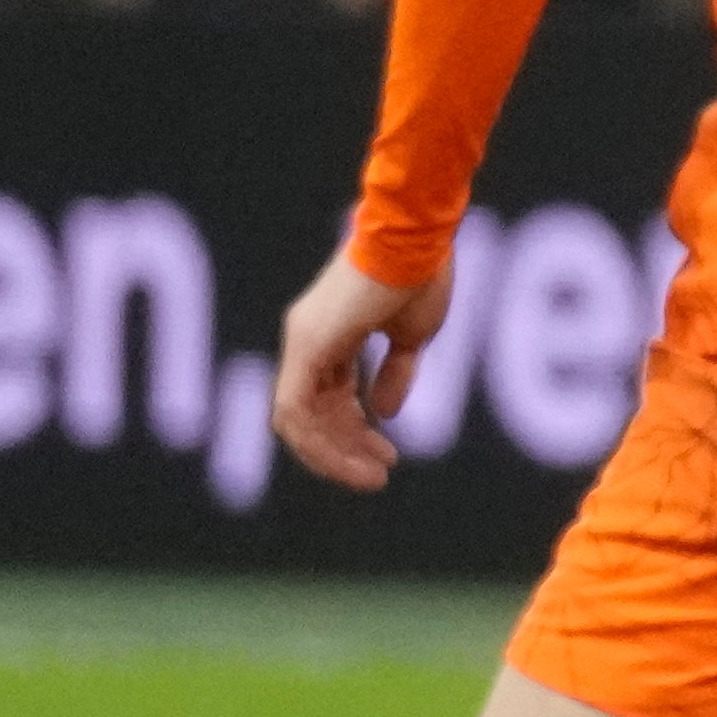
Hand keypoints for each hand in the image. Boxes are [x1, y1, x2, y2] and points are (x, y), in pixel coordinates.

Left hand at [273, 247, 448, 491]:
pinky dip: (321, 442)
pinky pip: (295, 411)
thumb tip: (385, 412)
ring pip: (298, 420)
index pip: (330, 399)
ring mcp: (303, 342)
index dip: (355, 432)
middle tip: (379, 475)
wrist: (414, 239)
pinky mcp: (307, 346)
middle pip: (313, 414)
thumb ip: (396, 373)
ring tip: (373, 477)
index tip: (388, 455)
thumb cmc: (420, 275)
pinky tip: (357, 456)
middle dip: (346, 450)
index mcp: (330, 336)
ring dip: (334, 454)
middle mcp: (307, 340)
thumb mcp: (413, 335)